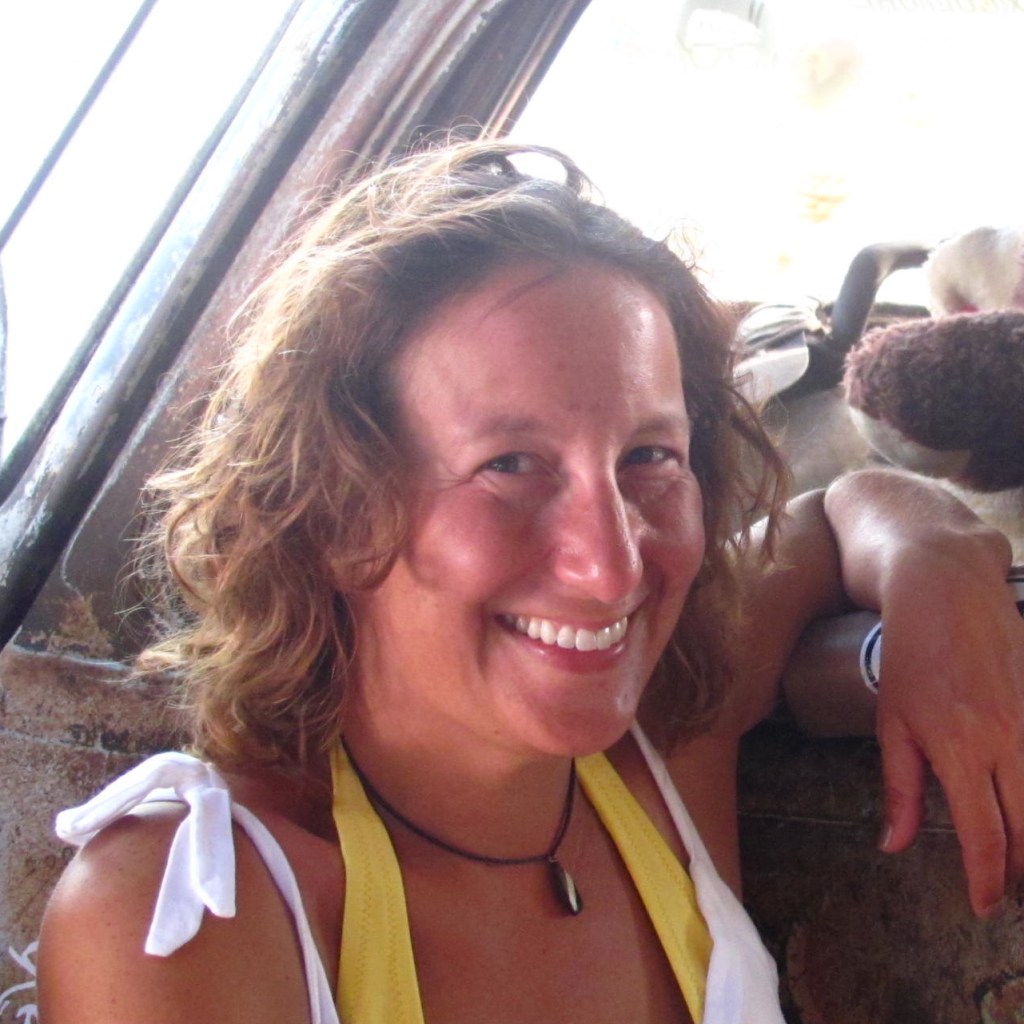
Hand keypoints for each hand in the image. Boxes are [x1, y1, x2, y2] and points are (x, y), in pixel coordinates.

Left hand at [872, 555, 1023, 917]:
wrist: (945, 591)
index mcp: (959, 749)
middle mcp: (1007, 741)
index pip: (985, 837)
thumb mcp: (892, 722)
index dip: (986, 880)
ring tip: (1023, 863)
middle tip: (1010, 894)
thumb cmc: (909, 655)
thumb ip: (899, 788)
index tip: (981, 904)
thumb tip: (894, 845)